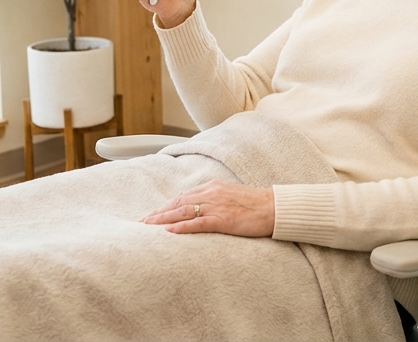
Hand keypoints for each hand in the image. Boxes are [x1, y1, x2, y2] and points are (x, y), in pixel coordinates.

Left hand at [140, 180, 275, 236]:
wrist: (275, 207)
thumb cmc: (256, 203)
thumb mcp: (232, 195)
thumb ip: (216, 198)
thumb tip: (201, 207)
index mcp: (213, 187)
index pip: (183, 196)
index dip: (166, 205)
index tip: (152, 213)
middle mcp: (211, 193)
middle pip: (178, 203)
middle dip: (158, 212)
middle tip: (142, 221)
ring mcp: (216, 206)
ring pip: (183, 212)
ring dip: (163, 219)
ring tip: (148, 226)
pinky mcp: (223, 219)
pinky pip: (198, 223)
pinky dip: (182, 227)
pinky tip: (169, 231)